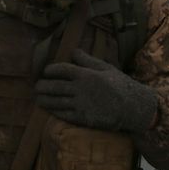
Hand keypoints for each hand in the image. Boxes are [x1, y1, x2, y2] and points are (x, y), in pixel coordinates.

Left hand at [34, 49, 157, 133]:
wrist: (132, 107)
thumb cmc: (120, 84)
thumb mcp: (106, 68)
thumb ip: (87, 60)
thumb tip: (73, 51)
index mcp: (86, 74)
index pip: (62, 70)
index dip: (51, 70)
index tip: (45, 71)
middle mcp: (80, 89)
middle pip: (55, 86)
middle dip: (43, 86)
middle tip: (37, 86)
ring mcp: (80, 104)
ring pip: (56, 101)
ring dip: (44, 99)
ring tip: (37, 98)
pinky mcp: (82, 118)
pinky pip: (63, 114)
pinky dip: (54, 111)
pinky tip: (48, 109)